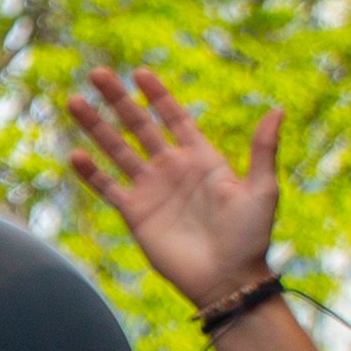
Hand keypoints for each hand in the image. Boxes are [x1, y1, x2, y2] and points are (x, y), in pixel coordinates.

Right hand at [64, 64, 283, 311]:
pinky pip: (107, 187)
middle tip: (98, 74)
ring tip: (74, 102)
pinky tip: (75, 154)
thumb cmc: (250, 236)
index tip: (141, 72)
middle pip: (139, 126)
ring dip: (96, 127)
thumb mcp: (262, 190)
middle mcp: (172, 169)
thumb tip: (277, 110)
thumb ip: (262, 150)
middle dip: (118, 100)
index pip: (175, 118)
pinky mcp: (134, 213)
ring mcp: (150, 190)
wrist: (226, 278)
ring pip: (116, 150)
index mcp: (202, 158)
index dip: (158, 96)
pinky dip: (90, 172)